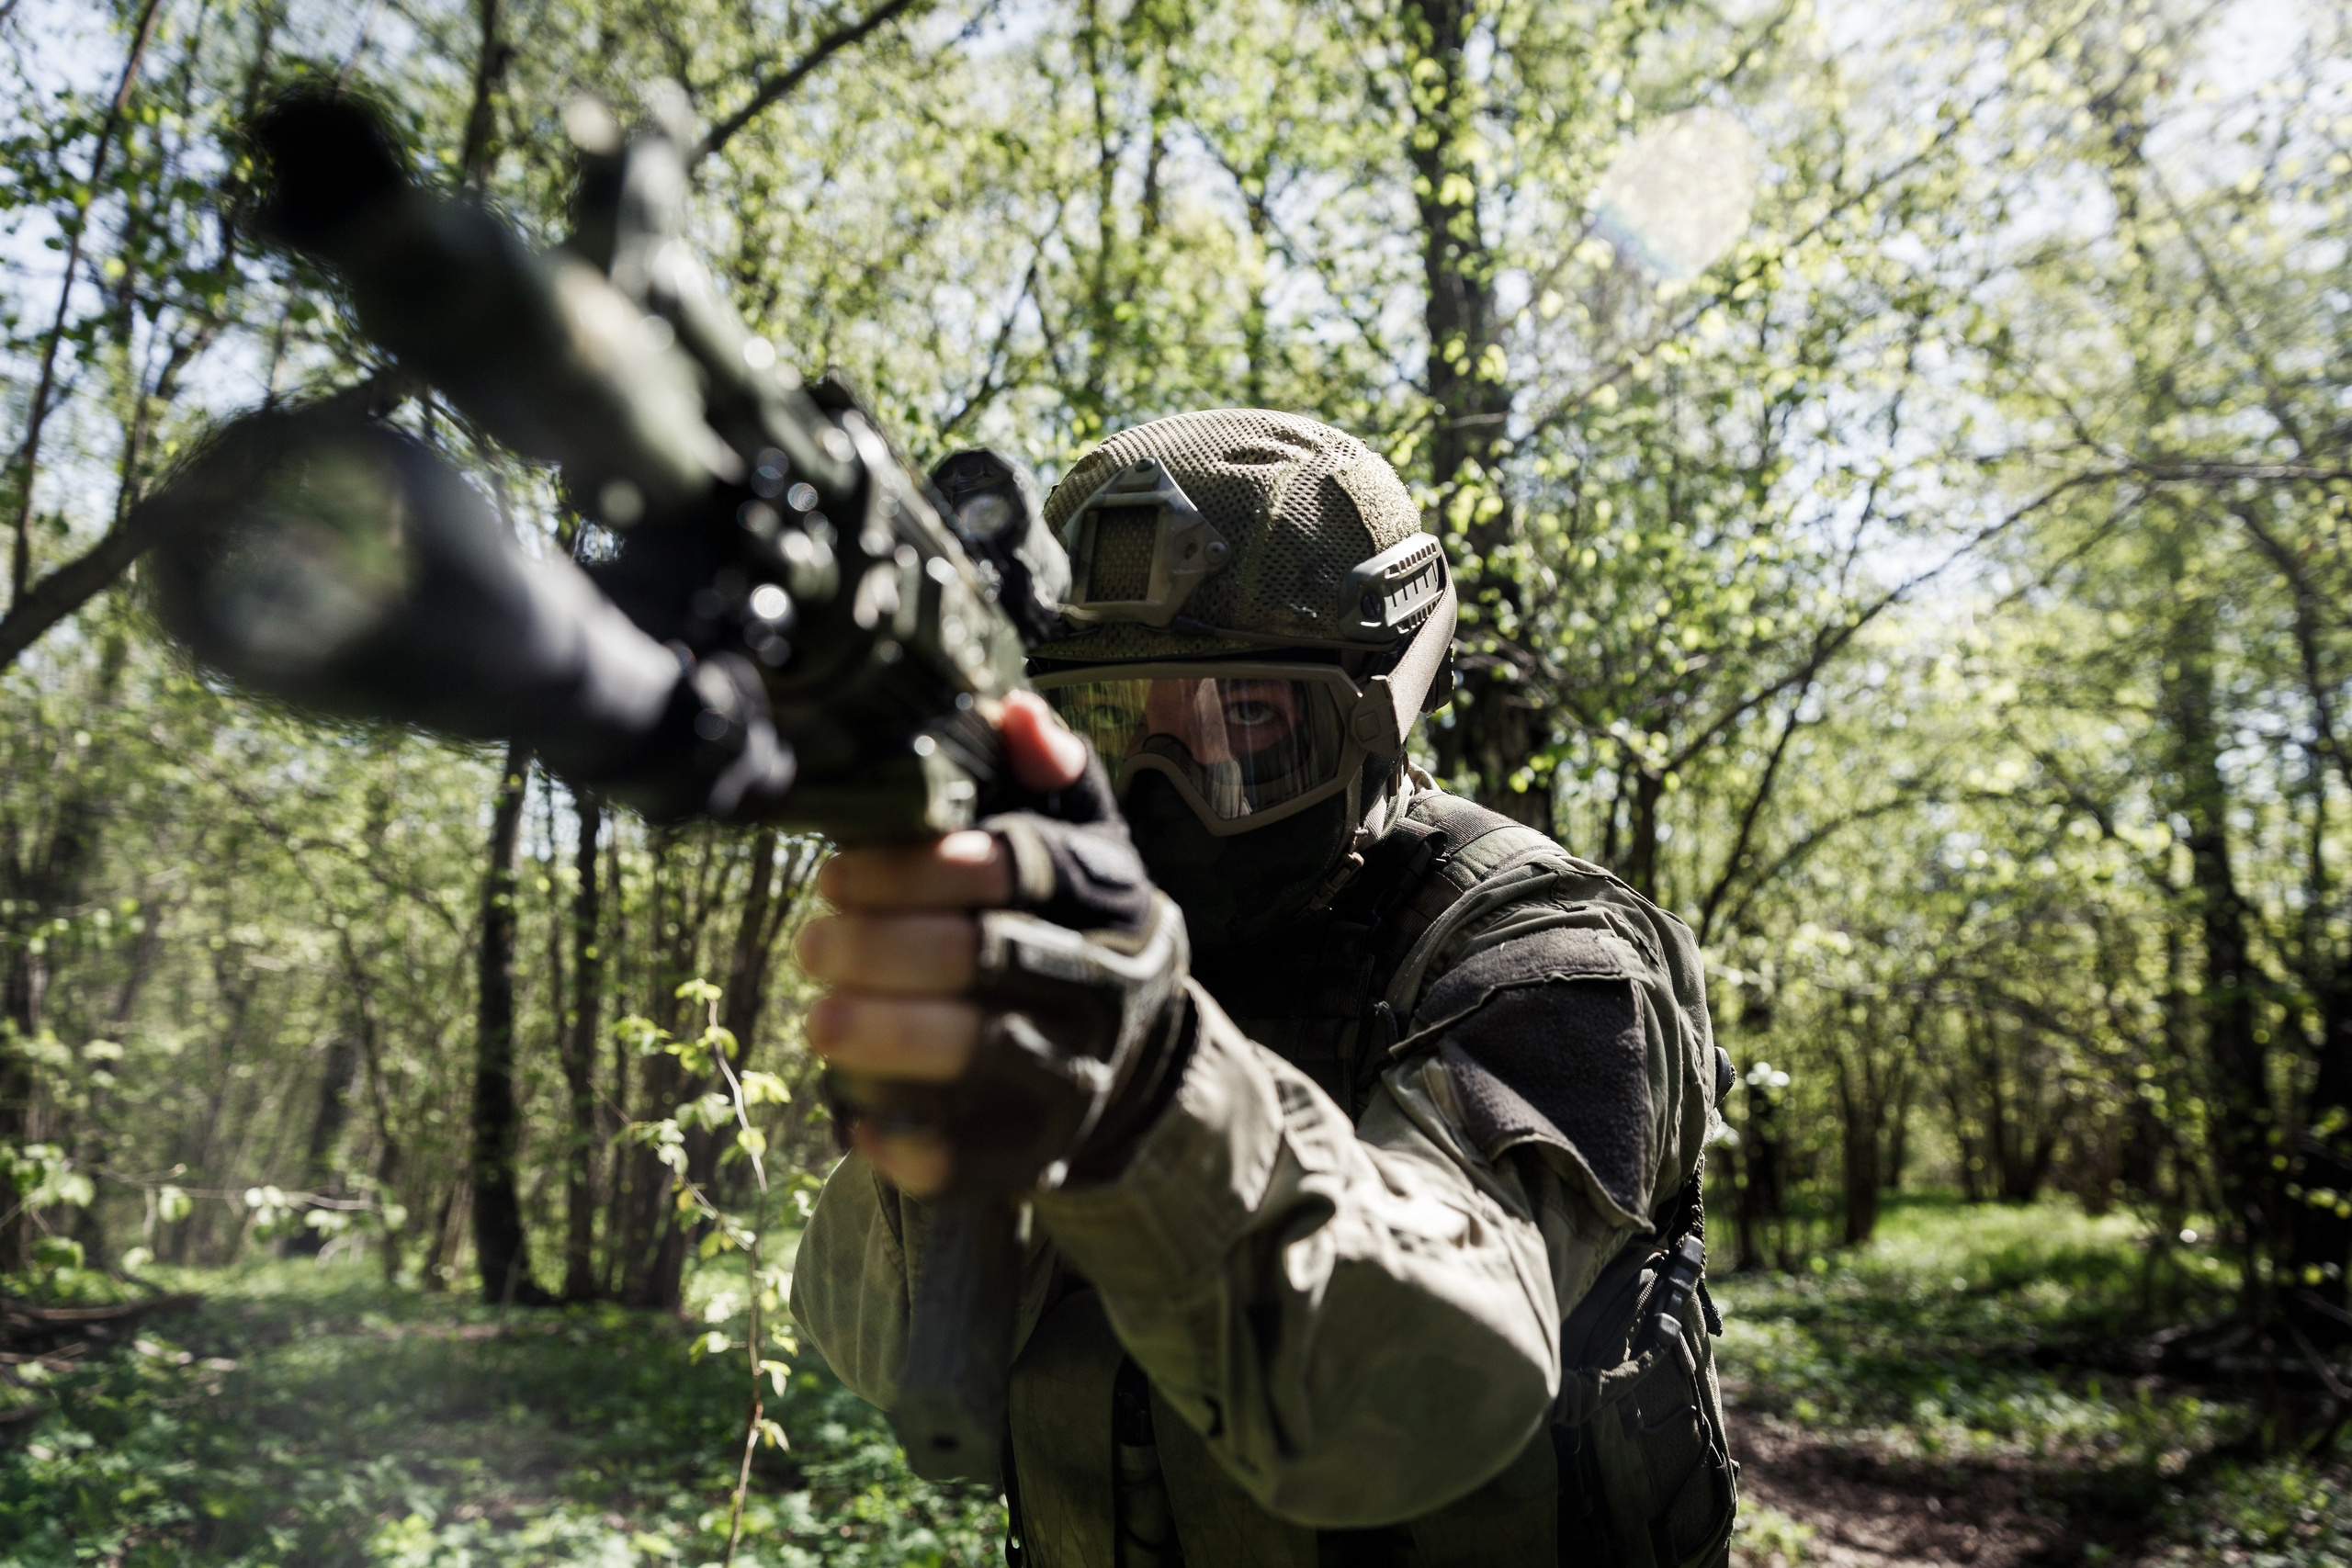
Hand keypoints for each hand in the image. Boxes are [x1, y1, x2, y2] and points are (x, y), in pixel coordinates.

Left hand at [797, 692, 1090, 1196]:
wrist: (1126, 1065)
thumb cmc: (1067, 927)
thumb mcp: (1077, 844)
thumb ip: (1044, 776)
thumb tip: (1009, 708)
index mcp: (1110, 900)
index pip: (1025, 867)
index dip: (926, 865)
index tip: (838, 867)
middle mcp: (1104, 988)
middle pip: (987, 956)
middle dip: (883, 945)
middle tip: (812, 939)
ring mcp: (1073, 1077)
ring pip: (973, 1052)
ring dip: (881, 1033)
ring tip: (818, 1019)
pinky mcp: (1034, 1155)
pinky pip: (959, 1153)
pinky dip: (895, 1132)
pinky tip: (847, 1103)